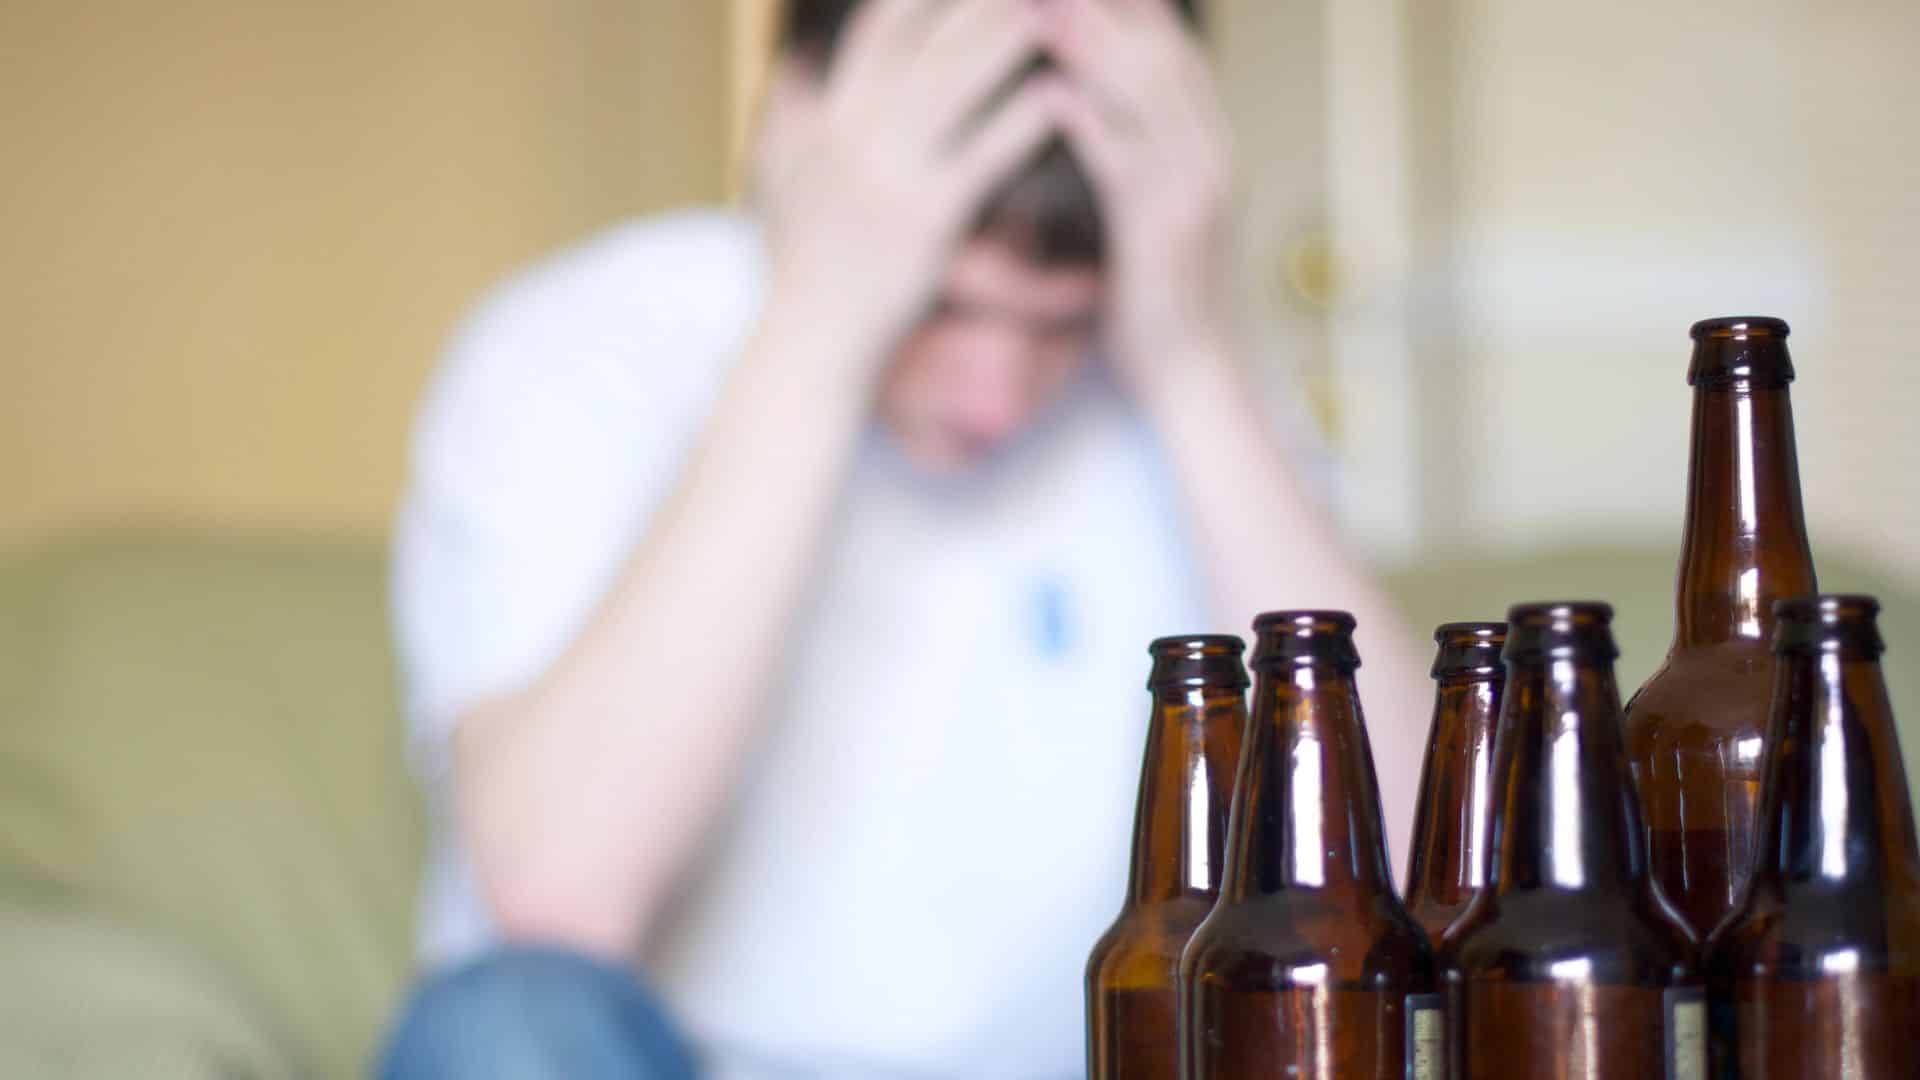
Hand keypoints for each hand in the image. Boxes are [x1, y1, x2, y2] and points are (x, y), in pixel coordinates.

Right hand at [752, 0, 1066, 387]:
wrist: (812, 340)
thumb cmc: (807, 264)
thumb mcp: (785, 180)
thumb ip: (791, 117)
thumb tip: (794, 62)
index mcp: (830, 118)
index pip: (879, 27)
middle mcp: (855, 133)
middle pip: (925, 40)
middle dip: (978, 2)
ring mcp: (888, 173)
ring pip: (954, 83)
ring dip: (1007, 38)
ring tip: (1053, 14)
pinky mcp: (926, 218)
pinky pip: (983, 154)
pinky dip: (1023, 120)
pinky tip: (1059, 97)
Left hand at [1043, 0, 1237, 395]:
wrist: (1193, 374)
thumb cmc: (1160, 296)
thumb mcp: (1152, 210)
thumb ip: (1133, 152)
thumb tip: (1088, 99)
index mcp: (1209, 142)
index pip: (1172, 46)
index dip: (1131, 5)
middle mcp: (1211, 152)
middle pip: (1161, 49)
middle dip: (1107, 6)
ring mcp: (1193, 189)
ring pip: (1147, 91)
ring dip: (1090, 41)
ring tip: (1040, 6)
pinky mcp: (1164, 230)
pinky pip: (1125, 161)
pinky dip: (1088, 119)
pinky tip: (1047, 90)